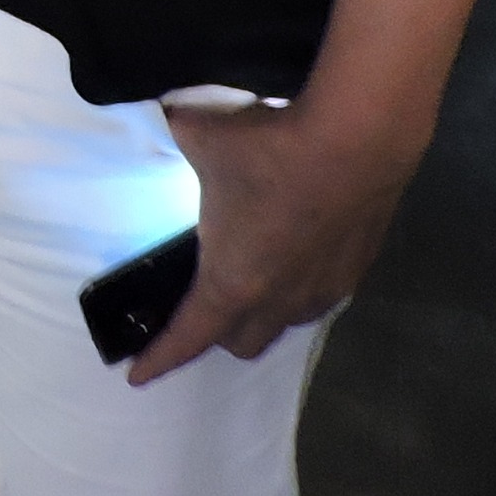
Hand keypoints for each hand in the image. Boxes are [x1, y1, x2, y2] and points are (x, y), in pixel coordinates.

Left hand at [126, 99, 418, 384]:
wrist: (358, 138)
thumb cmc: (267, 148)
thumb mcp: (198, 136)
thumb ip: (173, 135)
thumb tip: (166, 119)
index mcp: (233, 282)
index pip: (189, 337)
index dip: (159, 358)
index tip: (137, 376)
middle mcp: (279, 300)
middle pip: (242, 343)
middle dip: (216, 334)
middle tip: (197, 304)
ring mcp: (322, 289)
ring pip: (285, 324)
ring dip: (262, 313)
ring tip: (251, 277)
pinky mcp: (355, 270)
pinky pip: (317, 298)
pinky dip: (298, 288)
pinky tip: (295, 254)